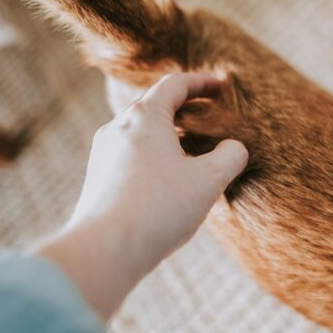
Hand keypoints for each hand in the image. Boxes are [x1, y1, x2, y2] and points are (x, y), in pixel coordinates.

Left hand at [72, 73, 247, 247]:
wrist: (105, 249)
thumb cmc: (159, 209)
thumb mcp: (208, 180)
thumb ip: (230, 157)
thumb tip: (235, 148)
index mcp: (145, 117)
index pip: (175, 85)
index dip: (201, 82)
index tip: (220, 87)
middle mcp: (118, 127)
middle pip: (154, 106)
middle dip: (184, 108)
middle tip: (209, 117)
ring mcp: (104, 153)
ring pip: (140, 133)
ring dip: (168, 135)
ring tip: (191, 152)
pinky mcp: (98, 179)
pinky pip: (130, 156)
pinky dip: (153, 156)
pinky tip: (168, 181)